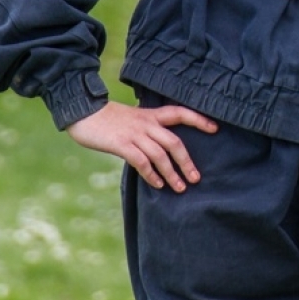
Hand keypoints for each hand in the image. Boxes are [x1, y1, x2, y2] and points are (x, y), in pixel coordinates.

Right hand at [67, 101, 217, 192]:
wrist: (83, 111)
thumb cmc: (108, 118)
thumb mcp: (132, 118)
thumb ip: (147, 129)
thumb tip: (160, 148)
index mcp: (151, 115)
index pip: (180, 113)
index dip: (199, 119)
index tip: (215, 129)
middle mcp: (146, 124)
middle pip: (174, 141)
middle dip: (187, 161)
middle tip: (196, 178)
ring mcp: (134, 134)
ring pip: (160, 154)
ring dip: (172, 173)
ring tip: (180, 188)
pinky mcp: (121, 144)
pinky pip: (141, 161)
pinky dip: (151, 174)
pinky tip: (157, 184)